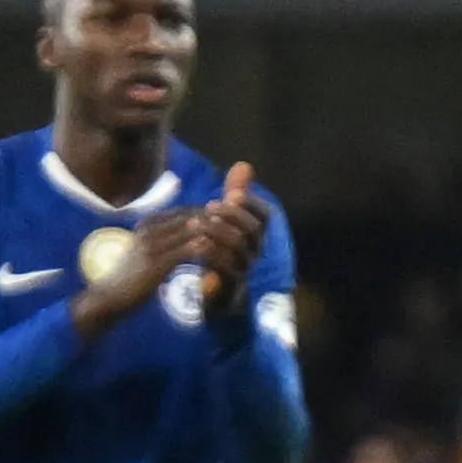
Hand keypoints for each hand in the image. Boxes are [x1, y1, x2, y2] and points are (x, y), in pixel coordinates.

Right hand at [69, 173, 236, 338]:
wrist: (105, 300)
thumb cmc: (129, 280)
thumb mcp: (147, 255)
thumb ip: (166, 243)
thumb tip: (192, 239)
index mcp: (149, 224)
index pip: (190, 212)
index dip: (215, 218)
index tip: (235, 228)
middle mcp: (151, 228)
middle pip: (197, 217)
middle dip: (222, 225)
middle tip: (245, 235)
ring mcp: (153, 243)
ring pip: (198, 230)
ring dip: (221, 237)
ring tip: (241, 247)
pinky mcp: (158, 261)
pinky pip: (194, 250)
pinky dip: (213, 253)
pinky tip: (227, 261)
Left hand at [189, 162, 272, 333]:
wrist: (216, 297)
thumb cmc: (221, 254)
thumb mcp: (226, 222)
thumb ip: (235, 196)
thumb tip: (243, 165)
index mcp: (256, 235)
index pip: (265, 215)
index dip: (250, 203)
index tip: (229, 195)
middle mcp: (255, 251)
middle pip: (253, 230)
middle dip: (232, 216)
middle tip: (208, 207)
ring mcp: (244, 269)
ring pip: (239, 248)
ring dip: (219, 234)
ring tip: (196, 224)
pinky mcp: (229, 286)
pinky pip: (226, 271)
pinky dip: (213, 257)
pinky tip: (196, 246)